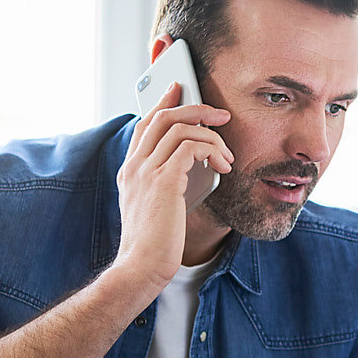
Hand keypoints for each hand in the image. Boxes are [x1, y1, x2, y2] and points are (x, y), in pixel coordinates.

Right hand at [112, 82, 235, 292]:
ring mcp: (146, 172)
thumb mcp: (157, 208)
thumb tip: (194, 165)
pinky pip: (191, 147)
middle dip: (194, 107)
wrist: (141, 268)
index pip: (144, 125)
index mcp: (130, 171)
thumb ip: (167, 183)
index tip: (179, 89)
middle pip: (161, 117)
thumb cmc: (154, 245)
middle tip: (221, 114)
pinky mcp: (164, 182)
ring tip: (227, 154)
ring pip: (179, 128)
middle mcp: (134, 166)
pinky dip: (212, 149)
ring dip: (211, 135)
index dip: (162, 104)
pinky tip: (223, 166)